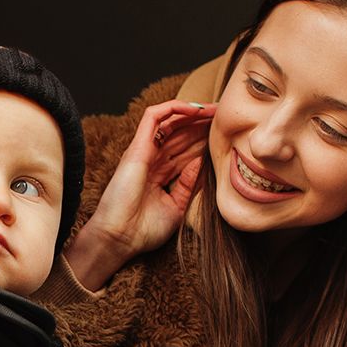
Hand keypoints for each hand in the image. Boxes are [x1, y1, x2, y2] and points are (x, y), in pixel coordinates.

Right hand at [65, 101, 214, 290]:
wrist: (120, 238)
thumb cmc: (143, 230)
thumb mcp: (177, 206)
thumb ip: (189, 184)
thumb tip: (202, 161)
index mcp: (160, 175)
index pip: (186, 151)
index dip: (204, 141)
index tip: (226, 137)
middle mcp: (152, 160)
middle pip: (181, 134)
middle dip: (203, 125)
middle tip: (225, 117)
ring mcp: (144, 151)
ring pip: (171, 122)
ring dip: (193, 113)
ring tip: (215, 110)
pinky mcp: (138, 146)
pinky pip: (154, 116)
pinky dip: (173, 108)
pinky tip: (195, 109)